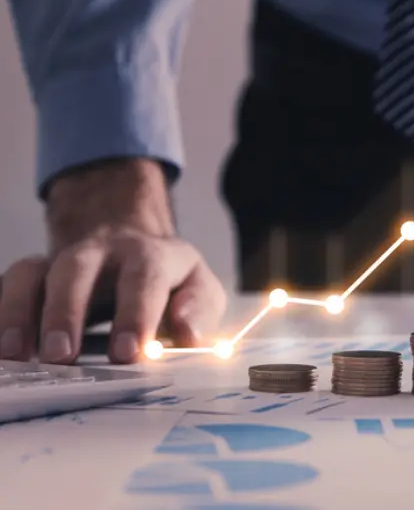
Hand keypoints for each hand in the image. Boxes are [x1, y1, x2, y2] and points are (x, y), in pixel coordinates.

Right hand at [0, 159, 225, 363]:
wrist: (133, 251)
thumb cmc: (170, 284)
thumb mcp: (199, 290)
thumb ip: (200, 310)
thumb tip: (189, 333)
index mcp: (150, 254)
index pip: (143, 278)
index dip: (135, 314)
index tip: (127, 354)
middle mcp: (102, 251)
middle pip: (77, 269)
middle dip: (67, 311)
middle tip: (63, 357)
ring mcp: (62, 261)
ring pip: (32, 274)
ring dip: (20, 313)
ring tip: (15, 356)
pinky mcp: (35, 276)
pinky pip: (9, 286)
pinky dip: (2, 314)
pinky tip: (3, 350)